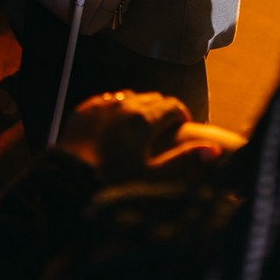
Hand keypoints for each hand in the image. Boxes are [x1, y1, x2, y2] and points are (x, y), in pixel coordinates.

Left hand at [56, 91, 238, 181]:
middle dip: (163, 110)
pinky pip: (107, 100)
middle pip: (152, 98)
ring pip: (129, 96)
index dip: (181, 116)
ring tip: (142, 128)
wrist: (65, 182)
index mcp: (143, 119)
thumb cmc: (112, 183)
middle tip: (165, 130)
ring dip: (140, 107)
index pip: (172, 106)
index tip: (183, 130)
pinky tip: (116, 125)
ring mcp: (101, 105)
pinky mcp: (83, 110)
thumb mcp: (151, 177)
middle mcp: (123, 104)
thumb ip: (183, 161)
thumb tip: (214, 150)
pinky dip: (117, 108)